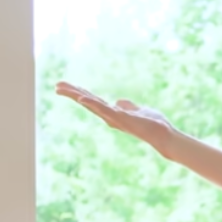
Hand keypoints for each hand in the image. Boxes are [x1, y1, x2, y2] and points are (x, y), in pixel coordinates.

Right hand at [54, 81, 177, 152]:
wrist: (165, 135)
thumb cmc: (154, 125)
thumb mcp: (139, 111)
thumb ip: (128, 106)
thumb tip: (118, 101)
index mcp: (113, 113)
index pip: (92, 101)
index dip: (79, 93)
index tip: (64, 86)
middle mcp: (110, 117)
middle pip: (88, 102)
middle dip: (72, 93)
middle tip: (56, 85)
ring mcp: (115, 119)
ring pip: (92, 105)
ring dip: (77, 96)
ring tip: (62, 89)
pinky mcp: (122, 119)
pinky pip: (104, 110)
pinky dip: (93, 104)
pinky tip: (82, 98)